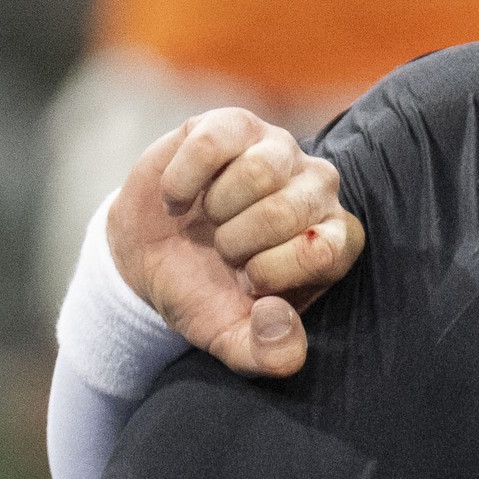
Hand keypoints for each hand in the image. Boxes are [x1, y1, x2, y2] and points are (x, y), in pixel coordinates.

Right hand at [111, 110, 362, 377]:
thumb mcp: (233, 340)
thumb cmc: (204, 296)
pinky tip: (177, 199)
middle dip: (240, 243)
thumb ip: (268, 353)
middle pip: (290, 208)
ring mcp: (277, 148)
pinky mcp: (232, 125)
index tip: (248, 282)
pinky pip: (212, 143)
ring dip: (218, 207)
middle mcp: (318, 187)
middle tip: (223, 252)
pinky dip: (183, 181)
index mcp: (331, 240)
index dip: (275, 271)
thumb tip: (277, 317)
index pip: (329, 248)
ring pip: (262, 168)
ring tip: (208, 221)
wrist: (146, 260)